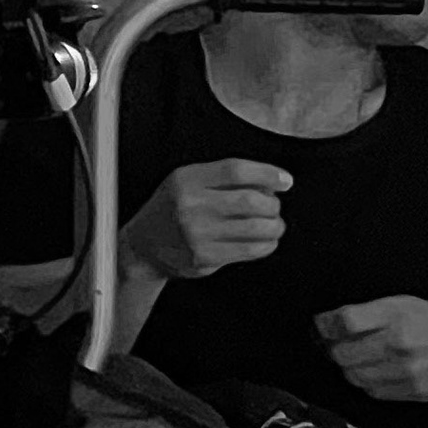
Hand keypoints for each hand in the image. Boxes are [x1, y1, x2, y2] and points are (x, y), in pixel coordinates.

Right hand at [121, 157, 290, 281]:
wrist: (142, 246)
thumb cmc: (172, 210)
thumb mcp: (187, 182)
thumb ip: (222, 177)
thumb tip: (272, 179)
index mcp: (186, 180)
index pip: (236, 170)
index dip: (268, 173)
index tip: (285, 180)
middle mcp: (190, 205)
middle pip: (251, 200)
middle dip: (273, 204)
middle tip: (274, 207)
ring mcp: (196, 233)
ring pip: (257, 228)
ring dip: (275, 226)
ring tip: (273, 225)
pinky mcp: (204, 257)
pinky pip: (251, 250)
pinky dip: (267, 245)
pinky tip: (264, 241)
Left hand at [317, 294, 427, 402]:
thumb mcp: (402, 302)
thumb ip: (366, 313)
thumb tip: (328, 324)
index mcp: (397, 318)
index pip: (344, 323)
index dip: (326, 325)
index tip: (322, 325)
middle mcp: (401, 346)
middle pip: (343, 353)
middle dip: (335, 348)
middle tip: (339, 343)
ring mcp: (407, 372)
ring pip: (354, 376)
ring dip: (349, 367)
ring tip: (358, 357)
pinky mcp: (413, 391)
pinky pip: (373, 391)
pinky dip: (367, 381)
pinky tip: (376, 370)